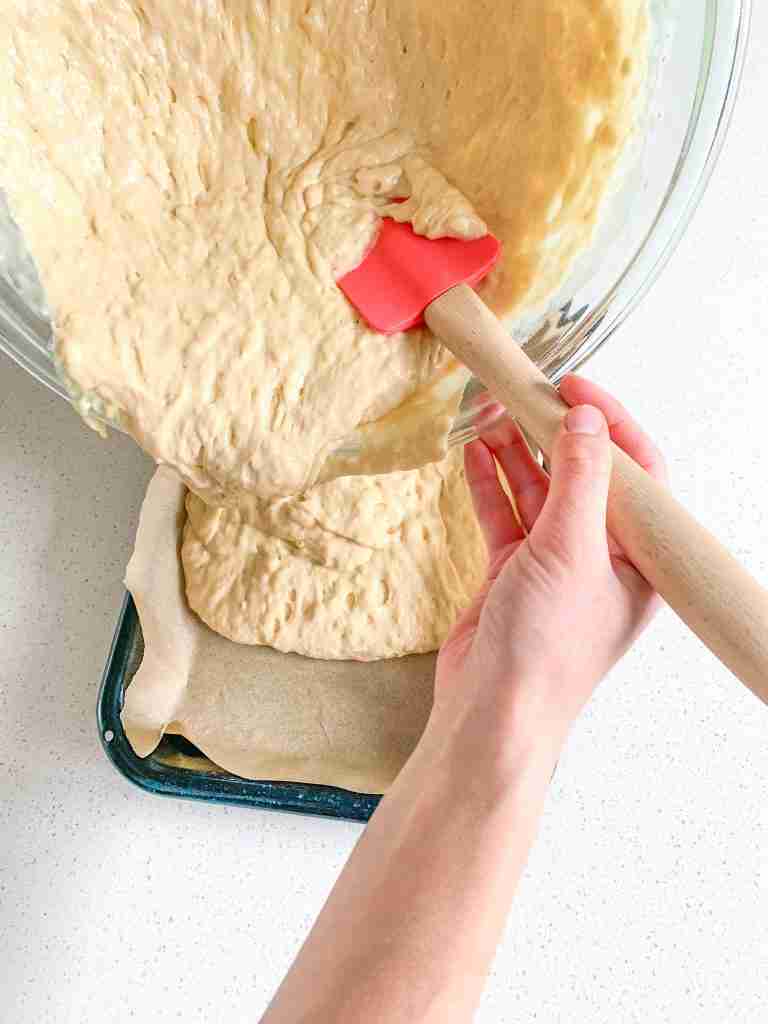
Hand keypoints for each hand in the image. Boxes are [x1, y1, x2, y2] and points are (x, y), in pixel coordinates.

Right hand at [433, 375, 666, 767]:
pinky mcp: (513, 573)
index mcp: (638, 557)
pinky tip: (475, 453)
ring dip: (516, 453)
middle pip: (583, 475)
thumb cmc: (546, 648)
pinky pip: (505, 515)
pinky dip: (490, 484)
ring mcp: (554, 564)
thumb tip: (586, 417)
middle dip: (553, 432)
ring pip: (539, 491)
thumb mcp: (570, 551)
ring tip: (490, 412)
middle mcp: (602, 557)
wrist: (493, 712)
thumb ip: (578, 479)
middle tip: (524, 392)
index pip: (637, 473)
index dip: (610, 424)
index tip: (574, 386)